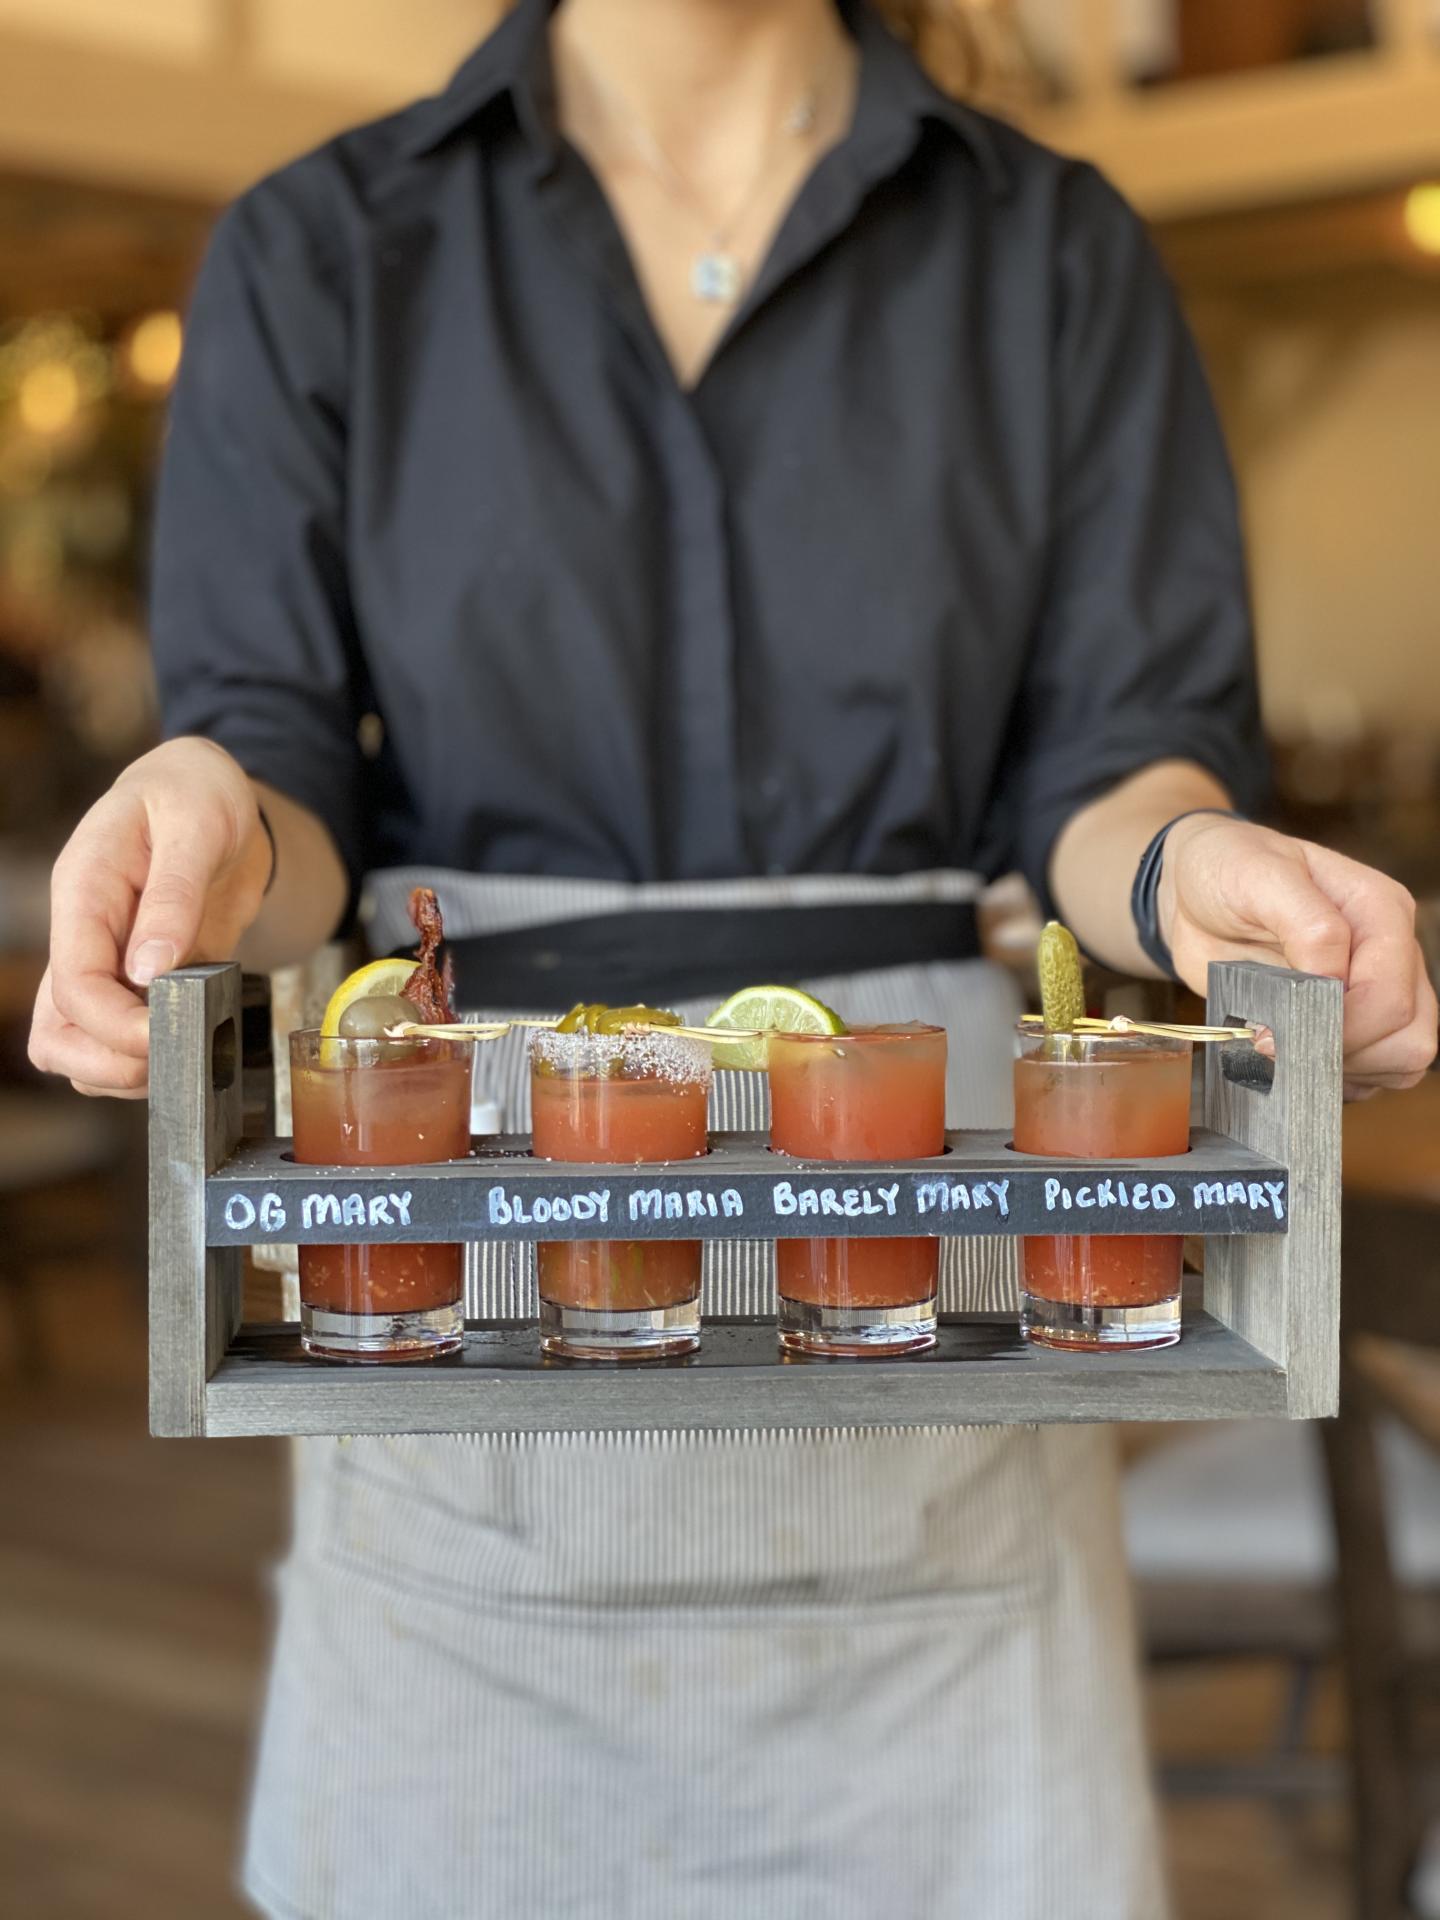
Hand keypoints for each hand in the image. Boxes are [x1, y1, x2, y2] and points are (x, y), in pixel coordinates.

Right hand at [28, 738, 272, 1098]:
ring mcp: (104, 960)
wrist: (211, 791)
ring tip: (191, 1047)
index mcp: (84, 891)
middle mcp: (83, 934)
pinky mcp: (133, 978)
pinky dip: (152, 1054)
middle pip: (58, 1032)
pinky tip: (198, 1036)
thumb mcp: (197, 826)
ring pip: (78, 1045)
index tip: (171, 1033)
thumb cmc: (198, 793)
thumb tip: (150, 971)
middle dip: (114, 1061)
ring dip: (127, 1069)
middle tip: (181, 1051)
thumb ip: (174, 896)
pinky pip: (119, 1038)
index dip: (116, 1025)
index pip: (74, 984)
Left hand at [1159, 815, 1437, 1098]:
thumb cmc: (1227, 871)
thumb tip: (1333, 978)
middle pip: (1408, 1035)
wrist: (1196, 894)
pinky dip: (1337, 1078)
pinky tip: (1294, 1058)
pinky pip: (1375, 1073)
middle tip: (1273, 1044)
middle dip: (1339, 1051)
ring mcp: (1377, 990)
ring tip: (1284, 1049)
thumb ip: (1305, 920)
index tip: (1273, 1033)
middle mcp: (1391, 953)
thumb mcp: (1257, 875)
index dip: (1337, 1026)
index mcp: (1381, 911)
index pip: (1389, 994)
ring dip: (1341, 1069)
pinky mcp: (1355, 1021)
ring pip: (1402, 1060)